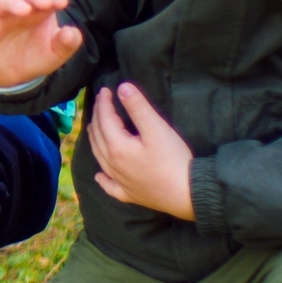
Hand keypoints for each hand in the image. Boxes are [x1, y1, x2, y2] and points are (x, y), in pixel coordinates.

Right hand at [0, 0, 83, 90]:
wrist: (9, 77)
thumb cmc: (34, 57)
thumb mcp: (54, 55)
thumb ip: (66, 44)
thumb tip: (73, 32)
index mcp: (40, 10)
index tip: (62, 2)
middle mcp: (20, 8)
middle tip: (45, 3)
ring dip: (13, 2)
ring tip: (23, 10)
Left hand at [88, 82, 195, 220]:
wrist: (188, 194)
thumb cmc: (173, 160)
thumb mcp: (157, 129)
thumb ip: (138, 107)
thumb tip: (122, 88)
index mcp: (117, 147)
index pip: (104, 119)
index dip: (104, 102)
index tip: (105, 89)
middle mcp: (112, 165)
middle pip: (98, 136)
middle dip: (97, 117)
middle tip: (101, 104)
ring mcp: (120, 182)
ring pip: (99, 158)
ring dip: (95, 140)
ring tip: (94, 129)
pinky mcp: (130, 194)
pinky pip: (110, 186)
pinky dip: (102, 179)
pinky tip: (99, 176)